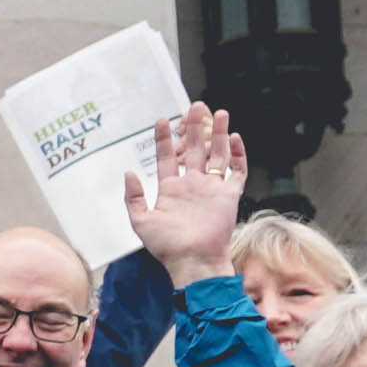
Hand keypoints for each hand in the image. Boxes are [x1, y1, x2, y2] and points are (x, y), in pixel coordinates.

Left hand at [128, 101, 249, 280]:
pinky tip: (233, 138)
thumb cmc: (166, 246)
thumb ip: (133, 196)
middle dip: (195, 128)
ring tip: (219, 113)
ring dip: (218, 134)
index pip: (166, 157)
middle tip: (195, 106)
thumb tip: (129, 172)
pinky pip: (236, 171)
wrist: (192, 260)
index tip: (162, 120)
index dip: (164, 139)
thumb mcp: (140, 221)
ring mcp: (211, 188)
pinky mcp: (229, 195)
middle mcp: (192, 185)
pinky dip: (237, 155)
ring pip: (216, 155)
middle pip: (194, 149)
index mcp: (170, 189)